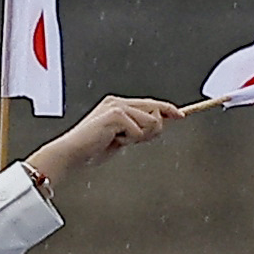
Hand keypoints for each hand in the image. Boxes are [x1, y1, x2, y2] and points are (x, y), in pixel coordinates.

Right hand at [25, 96, 178, 187]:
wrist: (72, 152)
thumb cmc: (92, 148)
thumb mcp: (120, 136)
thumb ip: (137, 129)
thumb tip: (159, 125)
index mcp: (117, 104)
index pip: (149, 103)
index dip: (167, 109)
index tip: (180, 115)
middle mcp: (118, 101)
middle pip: (156, 111)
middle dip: (152, 130)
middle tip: (131, 140)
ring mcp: (117, 107)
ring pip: (152, 121)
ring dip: (140, 136)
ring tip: (120, 140)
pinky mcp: (117, 115)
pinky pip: (140, 131)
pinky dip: (130, 141)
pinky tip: (113, 140)